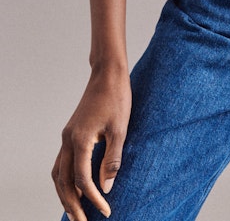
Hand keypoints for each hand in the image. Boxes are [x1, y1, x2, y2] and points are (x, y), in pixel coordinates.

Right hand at [52, 67, 131, 220]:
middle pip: (64, 182)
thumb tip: (107, 187)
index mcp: (80, 140)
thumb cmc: (117, 97)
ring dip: (65, 194)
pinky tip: (76, 187)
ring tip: (76, 211)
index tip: (106, 211)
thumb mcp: (120, 129)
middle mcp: (68, 140)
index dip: (94, 199)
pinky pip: (61, 163)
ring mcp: (67, 136)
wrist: (108, 73)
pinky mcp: (70, 133)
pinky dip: (65, 179)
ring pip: (58, 174)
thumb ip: (113, 159)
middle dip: (72, 205)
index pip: (83, 180)